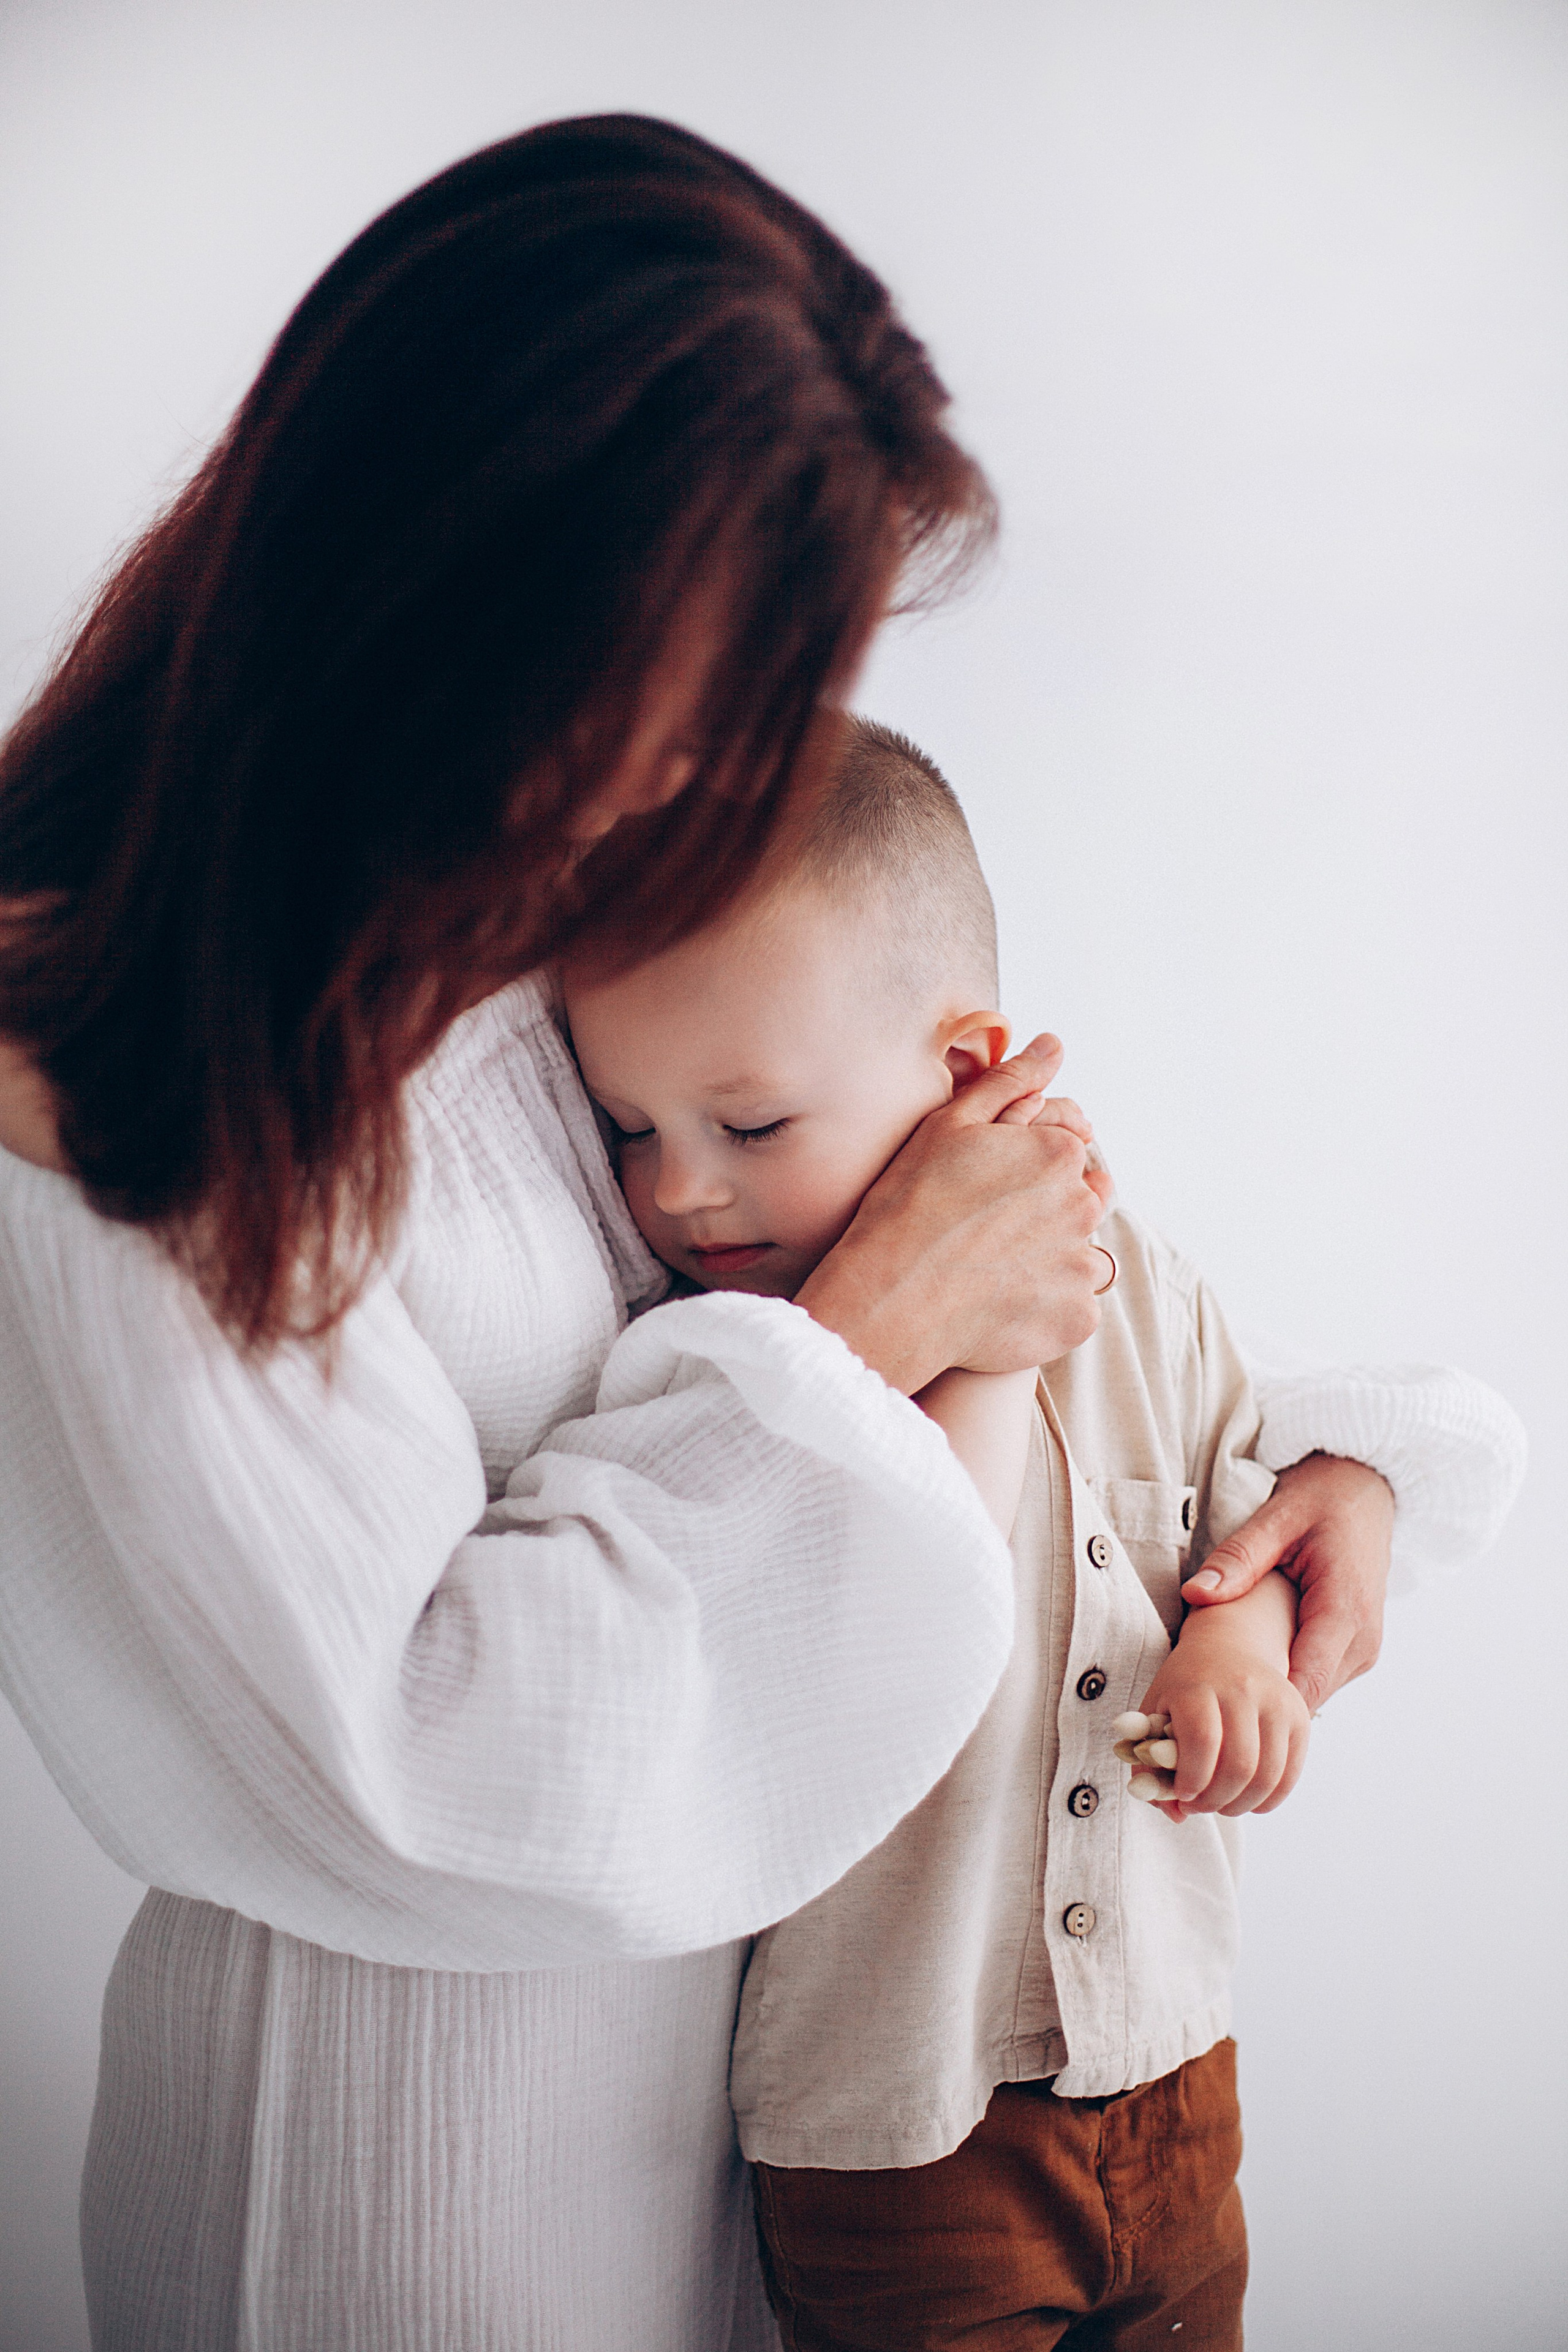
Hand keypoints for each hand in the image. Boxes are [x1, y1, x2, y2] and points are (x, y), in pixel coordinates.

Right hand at [796, 1034, 1114, 1394]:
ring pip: (1085, 1259)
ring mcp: (1082, 1267)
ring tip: (996, 1273)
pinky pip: (1074, 1310)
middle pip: (1085, 1204)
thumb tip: (1054, 1046)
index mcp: (1059, 1154)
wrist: (890, 1296)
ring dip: (1055, 1262)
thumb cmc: (909, 1204)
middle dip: (1051, 1214)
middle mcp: (1082, 1208)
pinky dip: (1048, 1310)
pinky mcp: (1074, 1320)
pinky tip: (1001, 1307)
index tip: (991, 1193)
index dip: (1030, 1171)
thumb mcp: (951, 1125)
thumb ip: (1011, 1082)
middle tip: (992, 1234)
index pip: (1071, 1155)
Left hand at [1137, 1577, 1311, 1818]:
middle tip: (1198, 1805)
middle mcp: (1243, 1686)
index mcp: (1199, 1681)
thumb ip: (1148, 1758)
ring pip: (1268, 1775)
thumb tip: (1169, 1812)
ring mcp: (1278, 1699)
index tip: (1180, 1794)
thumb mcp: (1156, 1704)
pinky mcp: (1300, 1714)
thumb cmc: (1185, 1679)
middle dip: (1214, 1800)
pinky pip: (1291, 1772)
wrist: (1229, 1639)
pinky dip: (1270, 1797)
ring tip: (1220, 1803)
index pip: (1201, 1743)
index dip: (1189, 1781)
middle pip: (1237, 1765)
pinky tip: (1248, 1799)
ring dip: (1241, 1804)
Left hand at [1180, 1454, 1394, 1713]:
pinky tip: (1252, 1662)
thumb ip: (1237, 1559)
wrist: (1364, 1490)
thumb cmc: (1323, 1499)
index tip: (1215, 1705)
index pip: (1304, 1684)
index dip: (1261, 1704)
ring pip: (1313, 1695)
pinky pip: (1318, 1679)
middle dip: (1259, 1703)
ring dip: (1272, 1693)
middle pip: (1306, 1698)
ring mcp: (1364, 1649)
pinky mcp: (1356, 1650)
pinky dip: (1285, 1678)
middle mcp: (1363, 1640)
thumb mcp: (1276, 1519)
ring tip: (1224, 1677)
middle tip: (1208, 1694)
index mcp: (1345, 1610)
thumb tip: (1195, 1594)